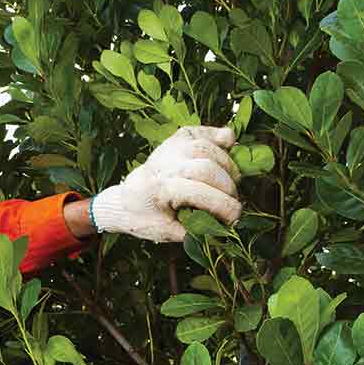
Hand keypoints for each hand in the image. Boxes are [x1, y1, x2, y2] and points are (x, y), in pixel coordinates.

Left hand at [90, 126, 241, 242]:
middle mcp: (165, 165)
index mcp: (161, 190)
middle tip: (232, 201)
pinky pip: (202, 132)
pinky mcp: (176, 139)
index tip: (235, 219)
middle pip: (208, 169)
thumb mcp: (167, 232)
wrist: (128, 199)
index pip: (202, 194)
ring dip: (227, 166)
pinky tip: (229, 147)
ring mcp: (170, 148)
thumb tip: (223, 227)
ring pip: (207, 149)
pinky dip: (220, 137)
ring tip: (230, 182)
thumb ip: (194, 230)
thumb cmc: (149, 218)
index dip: (225, 208)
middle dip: (228, 188)